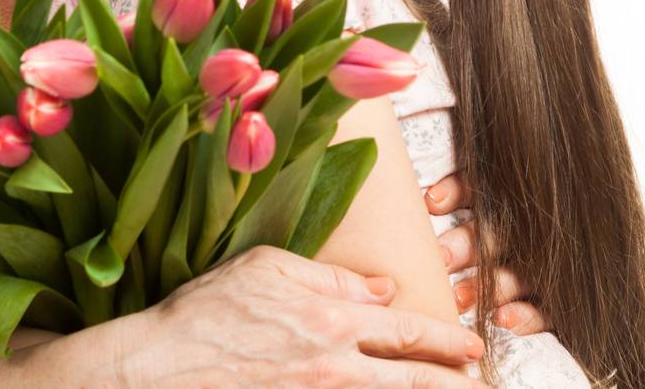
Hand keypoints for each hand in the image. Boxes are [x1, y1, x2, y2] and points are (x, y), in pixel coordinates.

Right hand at [111, 245, 484, 387]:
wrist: (160, 365)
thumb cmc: (208, 310)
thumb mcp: (269, 267)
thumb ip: (331, 277)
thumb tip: (381, 289)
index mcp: (329, 321)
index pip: (404, 332)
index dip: (444, 341)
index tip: (472, 348)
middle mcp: (331, 368)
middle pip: (409, 381)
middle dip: (452, 384)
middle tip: (483, 385)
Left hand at [425, 172, 547, 334]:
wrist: (619, 253)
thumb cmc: (522, 218)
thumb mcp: (494, 188)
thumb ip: (457, 191)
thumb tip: (420, 193)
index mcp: (505, 203)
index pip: (478, 189)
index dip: (455, 192)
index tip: (431, 201)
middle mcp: (526, 234)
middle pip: (494, 236)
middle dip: (464, 246)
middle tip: (440, 258)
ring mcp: (544, 269)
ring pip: (515, 276)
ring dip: (488, 287)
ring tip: (459, 298)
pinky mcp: (559, 303)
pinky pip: (545, 311)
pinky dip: (525, 316)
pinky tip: (502, 320)